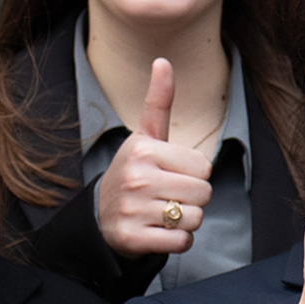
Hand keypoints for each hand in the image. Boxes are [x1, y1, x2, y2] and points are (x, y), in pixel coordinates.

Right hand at [95, 58, 215, 257]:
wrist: (99, 216)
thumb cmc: (134, 172)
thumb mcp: (144, 136)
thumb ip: (158, 102)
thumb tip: (163, 61)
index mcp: (144, 150)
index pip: (205, 167)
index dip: (195, 173)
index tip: (172, 174)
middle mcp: (136, 178)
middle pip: (204, 193)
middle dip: (194, 198)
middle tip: (168, 196)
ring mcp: (133, 210)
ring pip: (195, 219)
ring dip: (186, 221)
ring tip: (163, 213)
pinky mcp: (133, 238)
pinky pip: (182, 243)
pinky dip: (177, 241)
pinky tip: (159, 231)